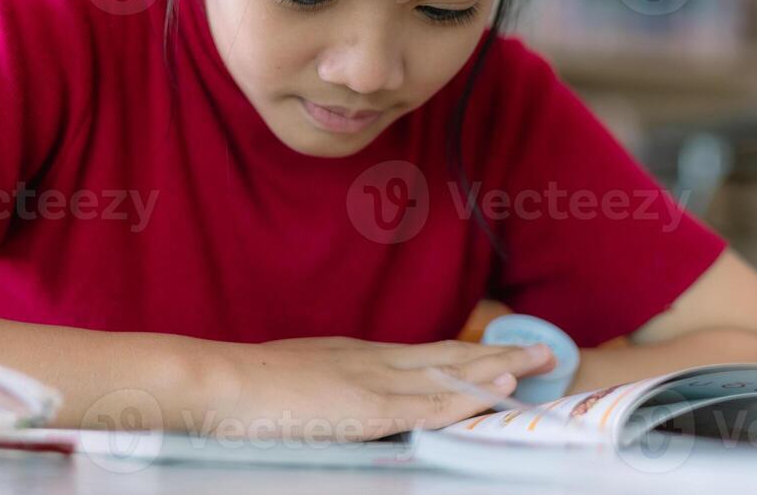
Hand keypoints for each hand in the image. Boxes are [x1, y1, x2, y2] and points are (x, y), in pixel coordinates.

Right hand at [216, 336, 557, 440]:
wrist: (212, 383)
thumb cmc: (240, 391)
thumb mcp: (295, 384)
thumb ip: (325, 392)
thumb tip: (337, 407)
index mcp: (354, 356)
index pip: (423, 355)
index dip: (465, 355)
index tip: (498, 354)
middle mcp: (371, 360)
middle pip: (448, 355)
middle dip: (497, 355)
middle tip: (543, 349)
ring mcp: (372, 381)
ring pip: (449, 372)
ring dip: (497, 369)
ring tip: (539, 363)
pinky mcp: (367, 406)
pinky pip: (430, 401)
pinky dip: (469, 395)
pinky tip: (498, 392)